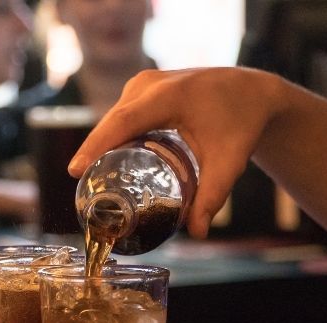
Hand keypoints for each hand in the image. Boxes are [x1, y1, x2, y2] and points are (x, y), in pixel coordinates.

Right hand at [68, 67, 281, 238]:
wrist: (251, 92)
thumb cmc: (241, 124)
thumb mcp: (228, 162)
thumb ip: (212, 197)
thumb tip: (196, 233)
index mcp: (171, 95)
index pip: (124, 122)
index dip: (96, 145)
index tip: (75, 170)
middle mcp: (151, 84)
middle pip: (112, 122)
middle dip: (93, 154)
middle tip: (82, 190)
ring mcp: (144, 84)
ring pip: (113, 120)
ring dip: (100, 148)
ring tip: (90, 182)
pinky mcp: (142, 91)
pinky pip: (120, 117)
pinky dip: (111, 139)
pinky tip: (105, 163)